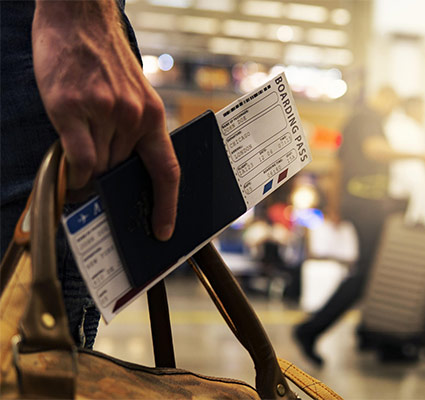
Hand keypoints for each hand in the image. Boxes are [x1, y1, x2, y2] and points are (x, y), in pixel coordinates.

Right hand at [32, 0, 179, 240]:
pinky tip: (71, 168)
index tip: (164, 230)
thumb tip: (120, 173)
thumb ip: (133, 132)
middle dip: (110, 182)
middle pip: (121, 172)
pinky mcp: (71, 108)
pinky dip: (74, 171)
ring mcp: (103, 113)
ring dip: (89, 173)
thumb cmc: (105, 60)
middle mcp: (132, 117)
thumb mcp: (134, 96)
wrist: (79, 19)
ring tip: (80, 161)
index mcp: (153, 116)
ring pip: (98, 167)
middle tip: (100, 188)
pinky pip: (78, 158)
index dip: (167, 205)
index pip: (167, 171)